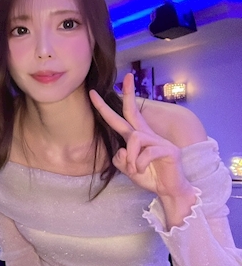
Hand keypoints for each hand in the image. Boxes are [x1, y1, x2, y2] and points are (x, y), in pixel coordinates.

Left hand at [89, 73, 190, 197]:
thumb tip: (120, 150)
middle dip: (129, 93)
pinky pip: (145, 153)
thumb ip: (119, 159)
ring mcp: (160, 140)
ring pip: (134, 139)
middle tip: (127, 75)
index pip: (122, 117)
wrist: (170, 190)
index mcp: (138, 136)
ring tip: (134, 169)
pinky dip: (138, 164)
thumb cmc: (149, 176)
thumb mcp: (127, 168)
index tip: (95, 92)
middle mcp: (148, 134)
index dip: (108, 106)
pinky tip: (142, 171)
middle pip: (133, 112)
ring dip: (129, 158)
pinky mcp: (169, 150)